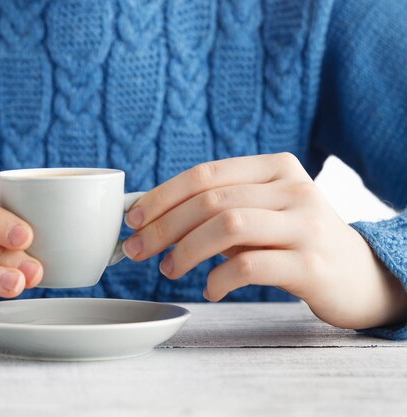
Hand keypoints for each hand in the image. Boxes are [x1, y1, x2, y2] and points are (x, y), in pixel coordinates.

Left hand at [122, 153, 406, 329]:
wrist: (358, 274)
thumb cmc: (292, 240)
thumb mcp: (261, 212)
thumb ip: (218, 209)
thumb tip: (149, 220)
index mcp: (275, 167)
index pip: (205, 174)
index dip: (162, 196)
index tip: (132, 219)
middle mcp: (293, 188)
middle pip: (211, 201)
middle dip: (163, 227)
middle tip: (136, 251)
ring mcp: (306, 224)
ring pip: (228, 226)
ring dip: (186, 250)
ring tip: (169, 270)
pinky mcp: (312, 264)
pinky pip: (251, 266)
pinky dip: (219, 279)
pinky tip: (210, 290)